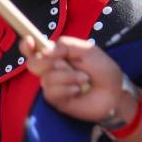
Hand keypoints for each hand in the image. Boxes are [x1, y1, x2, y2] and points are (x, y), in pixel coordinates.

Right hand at [18, 35, 134, 123]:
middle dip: (48, 63)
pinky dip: (65, 89)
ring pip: (45, 79)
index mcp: (57, 54)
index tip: (29, 41)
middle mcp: (51, 69)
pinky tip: (78, 90)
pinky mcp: (57, 100)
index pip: (34, 48)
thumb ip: (66, 45)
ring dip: (66, 77)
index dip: (26, 45)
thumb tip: (46, 50)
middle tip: (65, 64)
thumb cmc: (103, 70)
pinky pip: (51, 92)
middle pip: (33, 64)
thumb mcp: (88, 50)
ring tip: (84, 79)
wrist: (115, 93)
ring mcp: (53, 85)